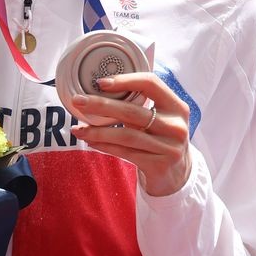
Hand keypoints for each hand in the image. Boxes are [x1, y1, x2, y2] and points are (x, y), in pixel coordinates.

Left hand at [69, 72, 192, 196]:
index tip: (100, 82)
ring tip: (78, 129)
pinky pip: (125, 152)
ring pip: (126, 135)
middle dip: (101, 105)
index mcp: (177, 106)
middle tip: (78, 101)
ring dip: (97, 131)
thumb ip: (140, 105)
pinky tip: (90, 141)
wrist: (178, 174)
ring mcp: (169, 147)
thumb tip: (99, 91)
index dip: (125, 80)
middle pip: (132, 111)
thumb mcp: (160, 118)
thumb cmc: (161, 139)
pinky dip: (104, 146)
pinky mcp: (159, 165)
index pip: (151, 83)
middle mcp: (175, 126)